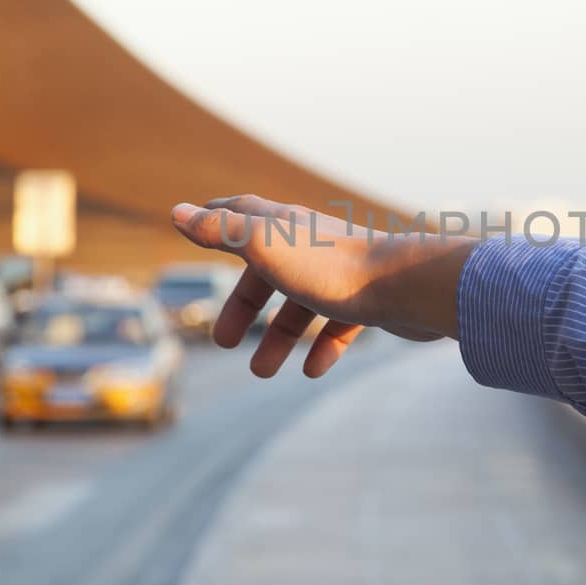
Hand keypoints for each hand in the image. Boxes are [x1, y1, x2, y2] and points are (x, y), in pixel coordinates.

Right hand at [171, 196, 476, 378]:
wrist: (408, 286)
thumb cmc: (331, 266)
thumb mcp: (264, 246)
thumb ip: (222, 231)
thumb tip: (177, 213)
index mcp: (284, 226)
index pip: (243, 214)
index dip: (216, 220)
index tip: (194, 224)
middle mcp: (312, 243)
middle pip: (269, 270)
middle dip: (244, 304)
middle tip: (223, 341)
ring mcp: (343, 272)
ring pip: (303, 304)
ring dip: (280, 337)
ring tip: (262, 372)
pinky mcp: (371, 300)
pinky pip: (341, 324)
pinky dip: (323, 346)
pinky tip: (312, 371)